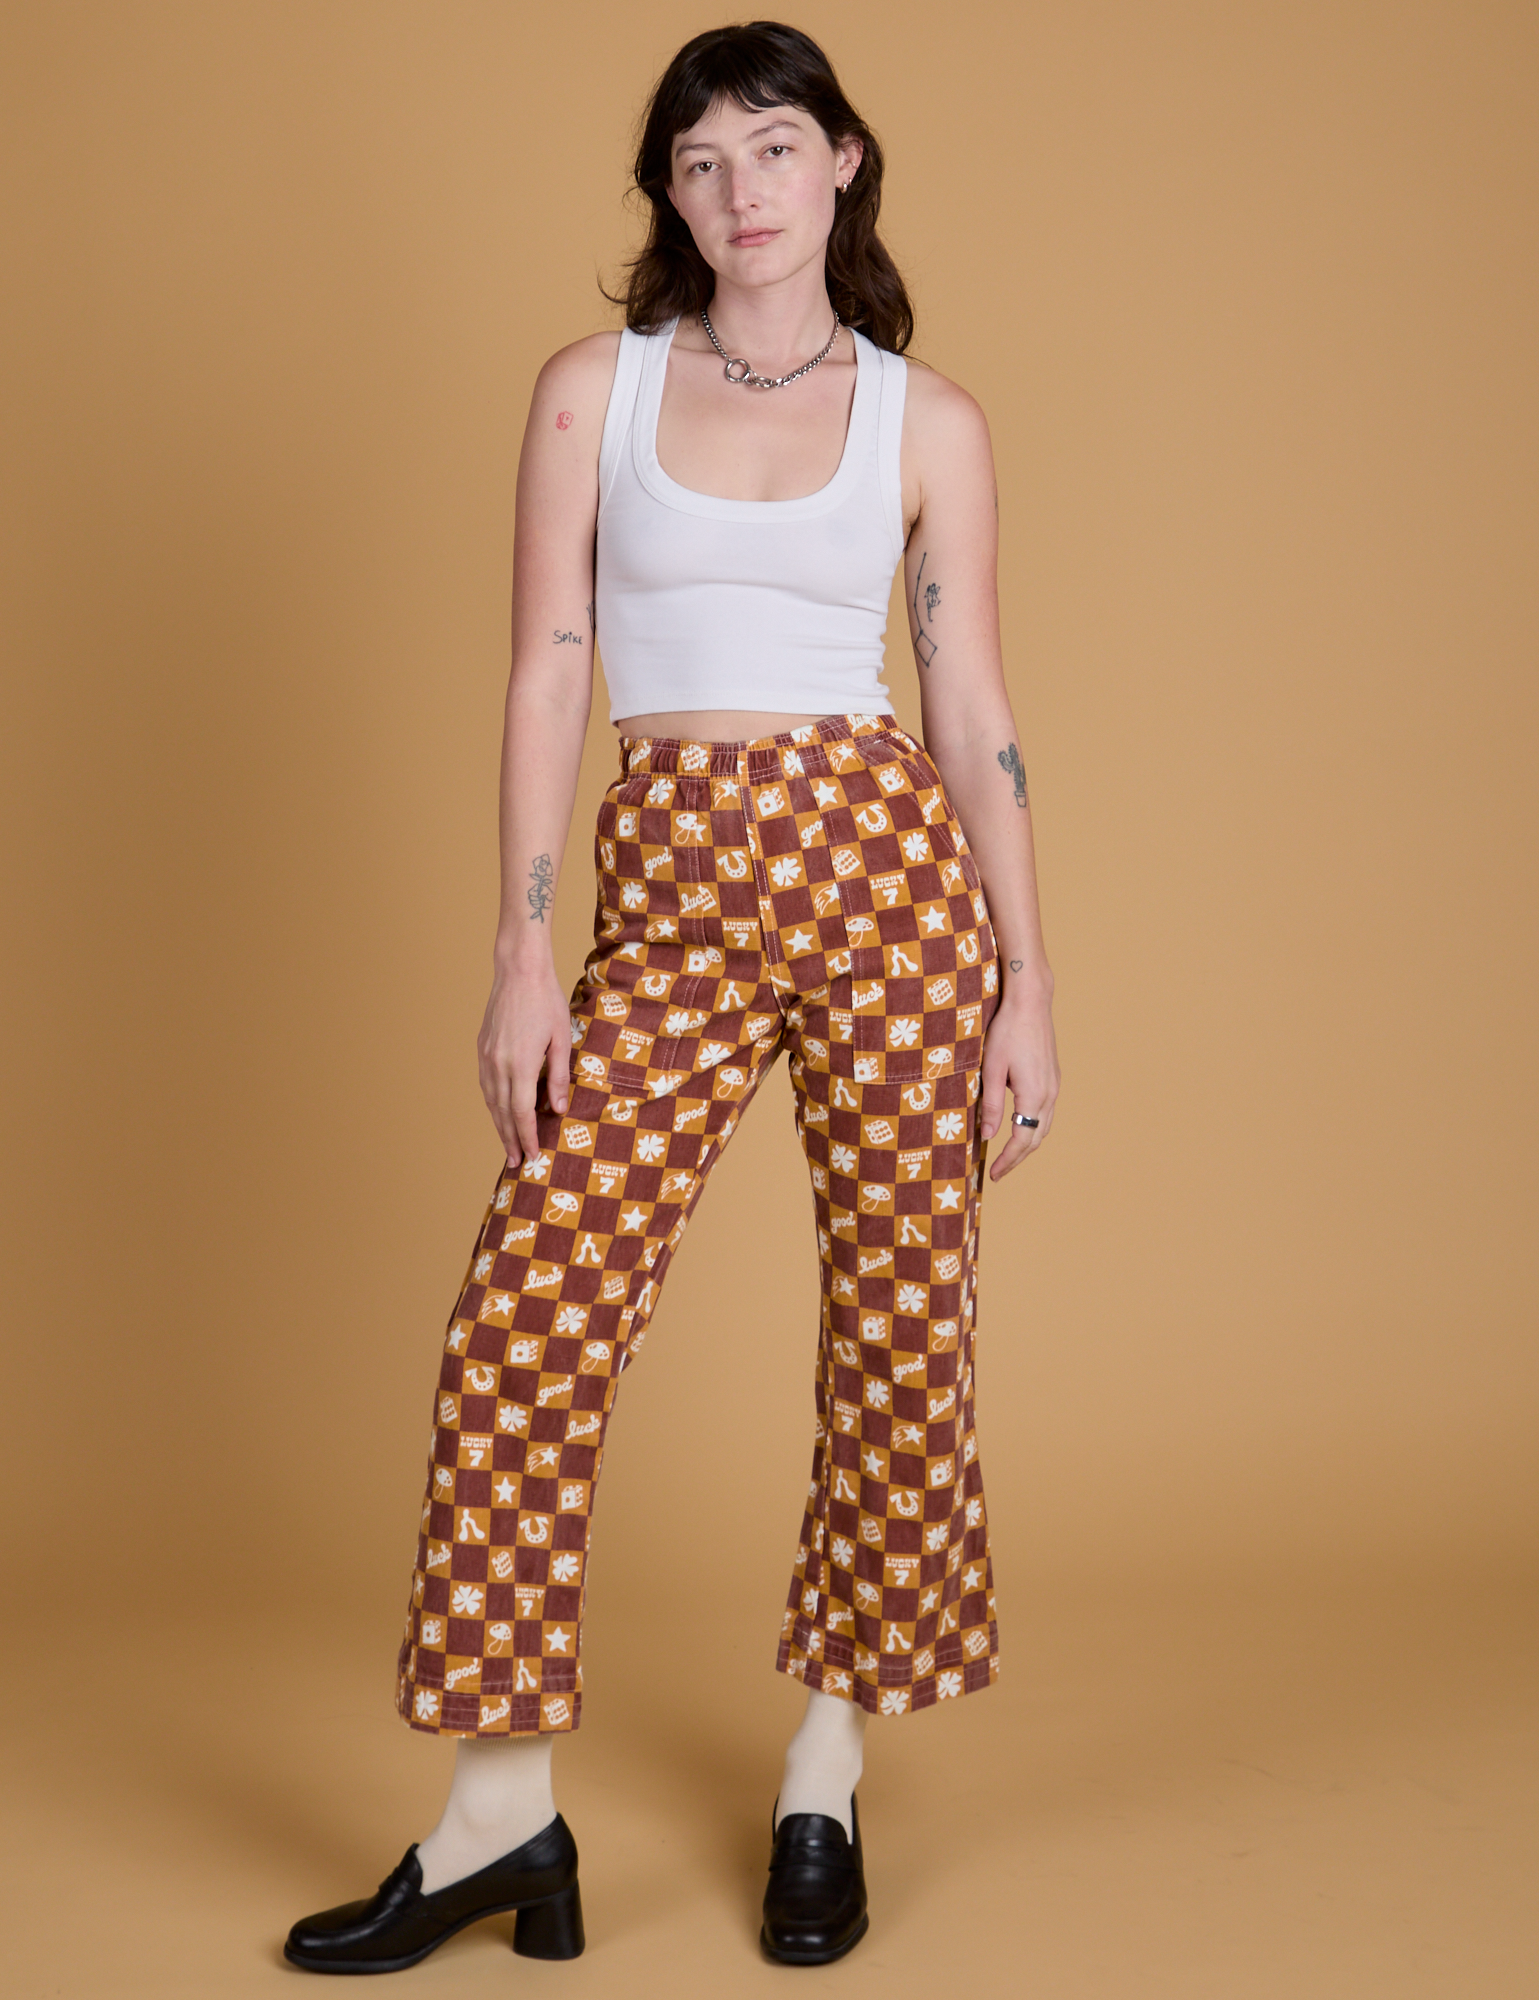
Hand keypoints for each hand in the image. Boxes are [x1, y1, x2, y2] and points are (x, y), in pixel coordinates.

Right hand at [476, 958, 572, 1166]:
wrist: (518, 971)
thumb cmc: (546, 1001)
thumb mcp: (561, 1039)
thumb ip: (560, 1076)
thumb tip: (560, 1109)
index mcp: (521, 1064)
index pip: (521, 1112)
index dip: (527, 1136)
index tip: (532, 1155)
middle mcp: (498, 1064)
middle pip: (502, 1112)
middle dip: (510, 1139)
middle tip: (516, 1162)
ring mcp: (487, 1056)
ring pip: (490, 1100)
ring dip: (498, 1125)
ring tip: (507, 1144)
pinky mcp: (482, 1048)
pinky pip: (486, 1084)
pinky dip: (492, 1103)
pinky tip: (499, 1112)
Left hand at [979, 985, 1059, 1179]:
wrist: (1030, 1003)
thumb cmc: (1007, 1031)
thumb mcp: (991, 1069)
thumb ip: (992, 1105)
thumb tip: (989, 1135)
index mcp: (1033, 1095)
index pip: (1021, 1140)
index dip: (1008, 1160)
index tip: (993, 1174)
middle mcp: (1049, 1094)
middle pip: (1036, 1138)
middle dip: (1018, 1158)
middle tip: (999, 1171)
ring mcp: (1054, 1086)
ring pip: (1043, 1126)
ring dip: (1027, 1143)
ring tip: (1008, 1154)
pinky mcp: (1052, 1077)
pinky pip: (1046, 1112)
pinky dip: (1033, 1127)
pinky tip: (1018, 1126)